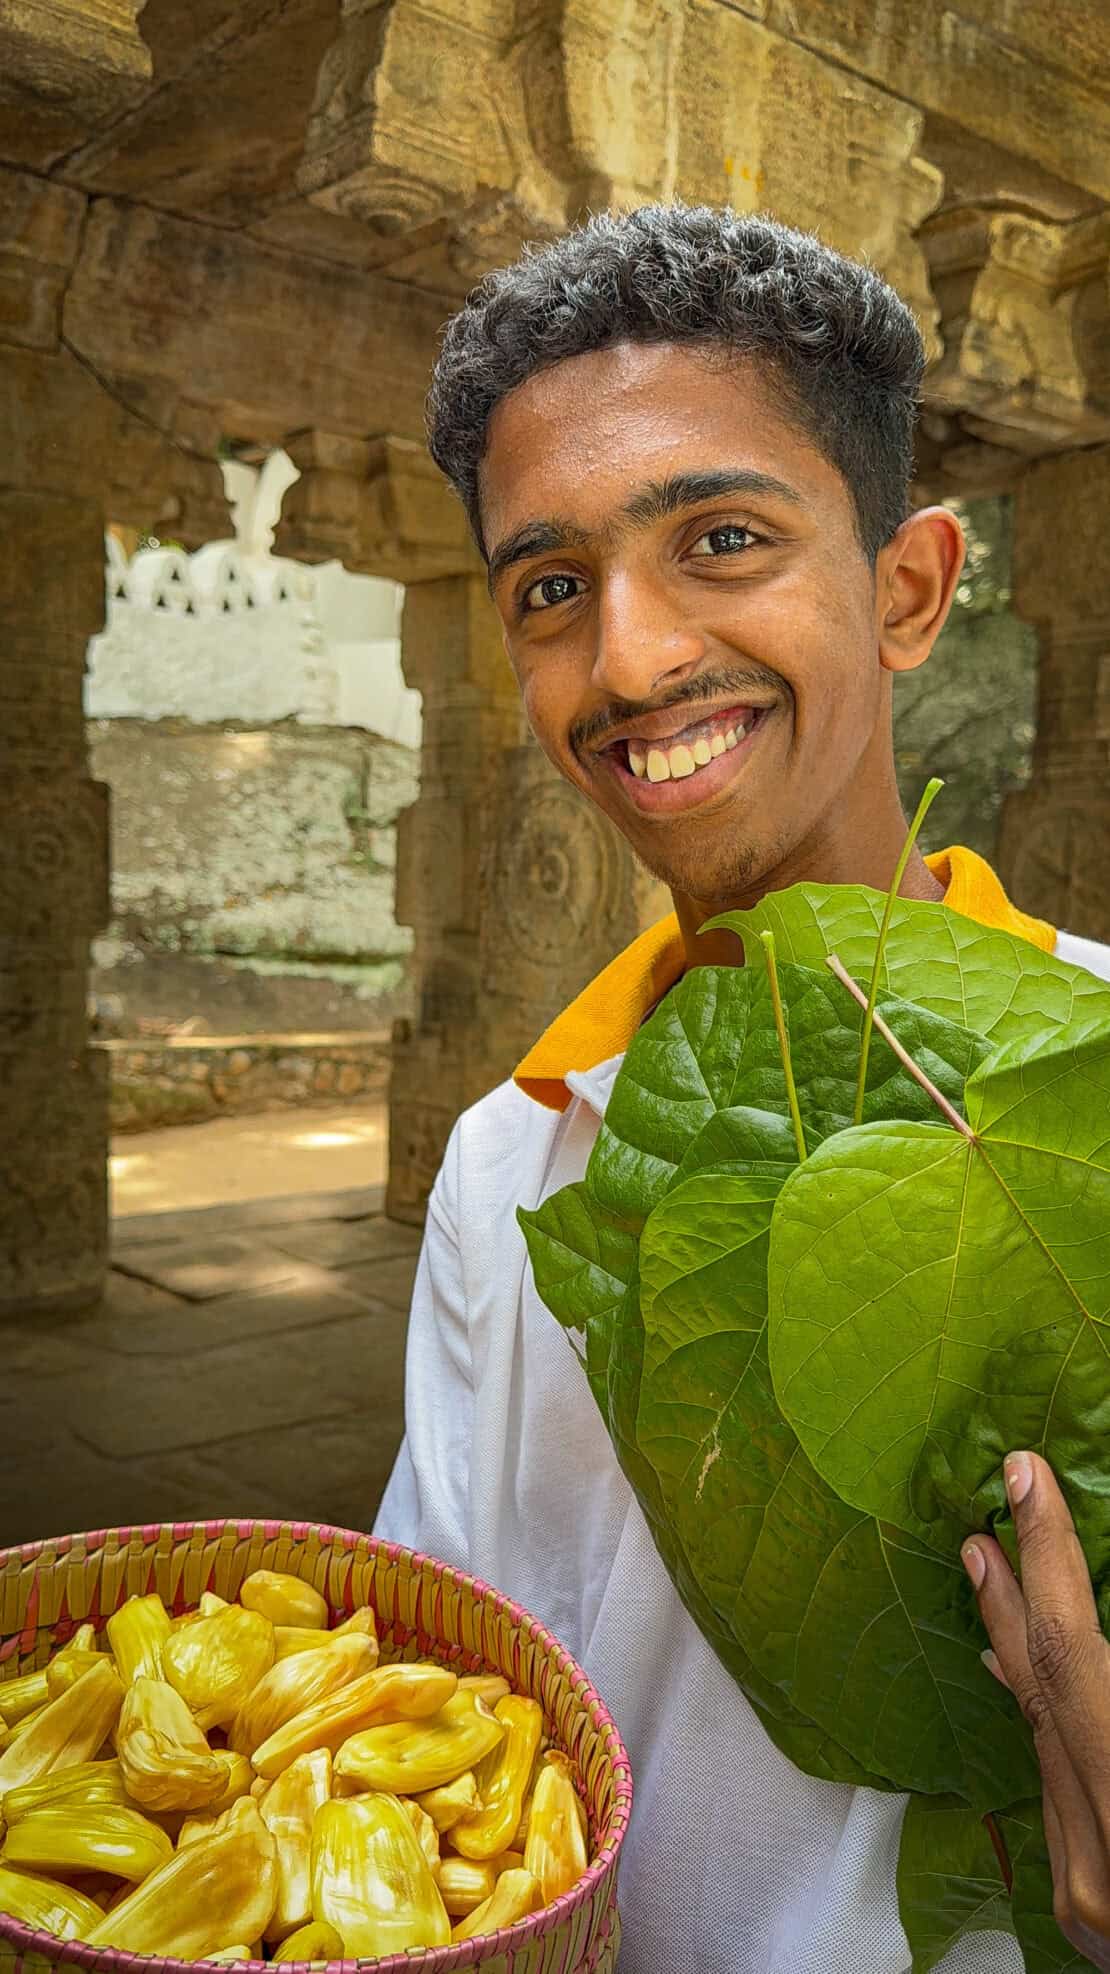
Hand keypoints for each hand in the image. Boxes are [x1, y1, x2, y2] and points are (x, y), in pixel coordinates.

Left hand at [963, 1451, 1109, 1969]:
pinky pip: (1051, 1790)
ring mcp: (1087, 1899)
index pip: (1075, 1654)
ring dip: (1021, 1652)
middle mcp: (1104, 1862)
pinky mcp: (1084, 1914)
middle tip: (988, 1518)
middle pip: (1044, 1693)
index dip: (1050, 1554)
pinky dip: (1044, 1722)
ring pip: (1041, 1742)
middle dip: (1015, 1593)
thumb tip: (1108, 1610)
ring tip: (996, 1577)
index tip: (1025, 1477)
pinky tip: (1024, 1679)